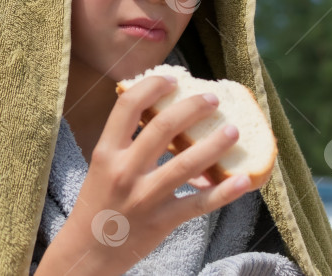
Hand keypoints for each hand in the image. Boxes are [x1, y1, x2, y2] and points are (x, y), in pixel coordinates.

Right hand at [36, 75, 257, 275]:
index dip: (152, 86)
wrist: (87, 252)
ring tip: (234, 130)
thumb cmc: (97, 203)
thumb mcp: (102, 166)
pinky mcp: (162, 222)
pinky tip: (244, 179)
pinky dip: (224, 191)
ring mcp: (144, 198)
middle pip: (163, 127)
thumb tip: (161, 113)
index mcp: (106, 152)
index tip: (172, 79)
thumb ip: (125, 142)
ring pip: (187, 164)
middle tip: (212, 100)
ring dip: (215, 144)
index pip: (128, 106)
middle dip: (193, 108)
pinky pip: (199, 204)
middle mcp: (125, 171)